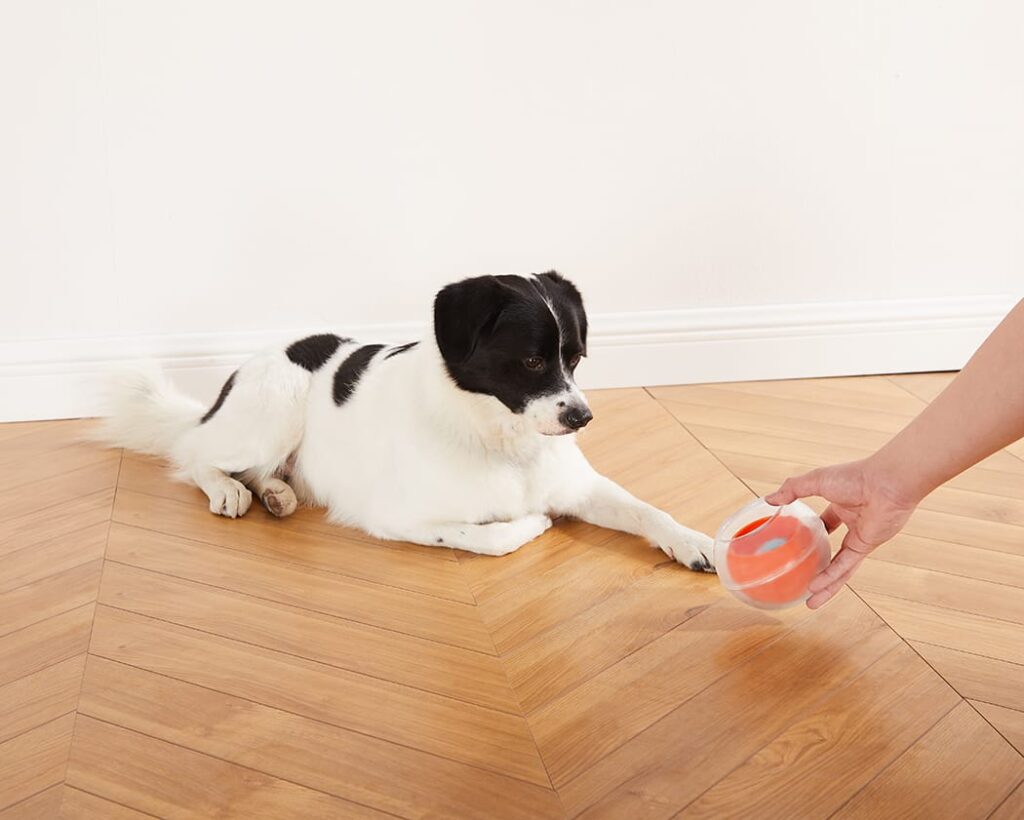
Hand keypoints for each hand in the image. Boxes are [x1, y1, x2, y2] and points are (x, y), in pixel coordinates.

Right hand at [765, 458, 919, 608]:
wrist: (887, 483)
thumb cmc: (855, 476)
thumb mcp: (816, 480)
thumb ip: (792, 489)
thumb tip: (769, 500)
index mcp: (840, 504)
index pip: (826, 522)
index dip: (812, 533)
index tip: (799, 544)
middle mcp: (851, 523)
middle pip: (831, 551)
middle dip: (818, 567)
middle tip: (802, 582)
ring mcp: (859, 537)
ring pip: (839, 566)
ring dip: (825, 585)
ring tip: (810, 603)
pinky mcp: (866, 547)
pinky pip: (846, 566)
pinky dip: (831, 577)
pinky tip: (817, 588)